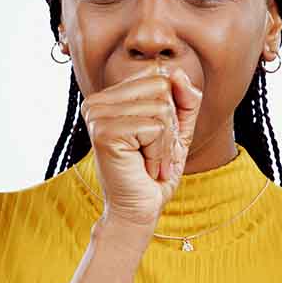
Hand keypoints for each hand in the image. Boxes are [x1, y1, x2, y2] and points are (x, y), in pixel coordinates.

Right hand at [79, 60, 202, 231]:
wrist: (140, 210)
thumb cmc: (155, 172)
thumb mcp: (178, 130)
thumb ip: (184, 100)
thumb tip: (177, 73)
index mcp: (109, 97)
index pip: (158, 76)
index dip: (171, 108)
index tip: (158, 139)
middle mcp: (97, 101)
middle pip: (162, 87)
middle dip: (170, 125)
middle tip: (156, 153)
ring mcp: (97, 115)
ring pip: (161, 108)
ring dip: (166, 144)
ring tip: (151, 162)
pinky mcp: (104, 132)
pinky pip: (155, 127)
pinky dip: (160, 153)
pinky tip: (146, 168)